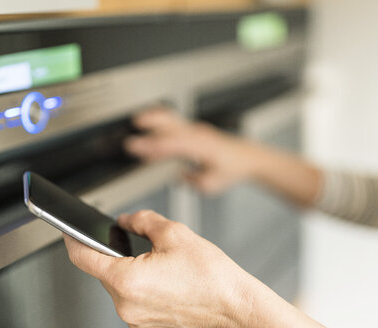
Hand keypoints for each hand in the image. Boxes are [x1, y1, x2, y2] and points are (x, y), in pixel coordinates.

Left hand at [64, 211, 324, 327]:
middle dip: (113, 251)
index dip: (72, 239)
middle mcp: (126, 305)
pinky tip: (161, 276)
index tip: (67, 230)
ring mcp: (136, 319)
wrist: (236, 309)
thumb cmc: (212, 278)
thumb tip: (126, 221)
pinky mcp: (146, 325)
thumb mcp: (174, 233)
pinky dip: (139, 283)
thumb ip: (141, 221)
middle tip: (132, 238)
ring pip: (118, 284)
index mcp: (127, 280)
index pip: (83, 257)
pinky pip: (132, 298)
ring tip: (157, 259)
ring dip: (128, 267)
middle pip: (103, 270)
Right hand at [125, 108, 322, 204]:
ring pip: (171, 119)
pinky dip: (160, 121)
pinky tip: (150, 122)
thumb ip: (192, 181)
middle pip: (169, 126)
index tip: (136, 148)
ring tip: (138, 121)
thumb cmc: (231, 169)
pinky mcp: (193, 129)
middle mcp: (196, 134)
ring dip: (154, 118)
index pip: (171, 145)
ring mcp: (195, 129)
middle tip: (131, 137)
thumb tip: (178, 176)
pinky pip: (174, 121)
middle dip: (149, 130)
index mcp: (200, 147)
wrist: (246, 157)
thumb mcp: (212, 184)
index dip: (151, 146)